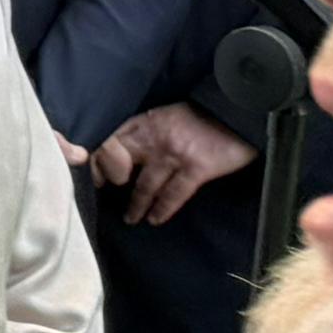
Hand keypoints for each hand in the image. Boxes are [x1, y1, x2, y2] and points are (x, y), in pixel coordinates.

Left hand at [91, 99, 256, 227]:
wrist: (236, 113)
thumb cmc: (200, 117)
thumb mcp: (164, 117)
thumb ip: (143, 132)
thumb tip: (124, 152)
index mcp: (145, 123)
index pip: (110, 139)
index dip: (98, 159)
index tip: (95, 175)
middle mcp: (154, 137)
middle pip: (120, 159)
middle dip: (109, 180)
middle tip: (103, 196)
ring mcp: (174, 154)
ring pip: (145, 184)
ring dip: (136, 205)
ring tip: (130, 219)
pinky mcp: (197, 168)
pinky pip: (173, 194)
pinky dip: (162, 209)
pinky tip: (155, 219)